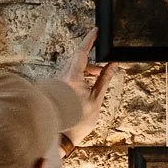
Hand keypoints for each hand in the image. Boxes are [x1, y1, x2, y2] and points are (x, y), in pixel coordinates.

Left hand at [54, 28, 115, 144]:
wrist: (61, 136)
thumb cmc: (77, 120)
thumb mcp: (96, 99)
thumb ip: (104, 79)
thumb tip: (112, 65)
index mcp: (72, 78)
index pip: (81, 52)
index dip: (89, 40)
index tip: (96, 31)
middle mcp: (62, 77)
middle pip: (77, 59)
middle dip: (90, 60)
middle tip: (101, 64)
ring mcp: (57, 82)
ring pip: (73, 68)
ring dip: (85, 70)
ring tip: (96, 78)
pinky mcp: (55, 88)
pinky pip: (68, 75)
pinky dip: (78, 77)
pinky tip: (85, 86)